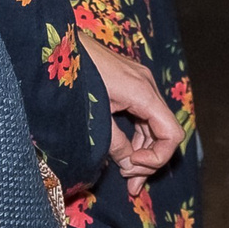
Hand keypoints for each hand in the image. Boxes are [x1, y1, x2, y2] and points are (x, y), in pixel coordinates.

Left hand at [84, 35, 179, 192]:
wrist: (57, 44)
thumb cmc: (75, 76)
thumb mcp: (95, 117)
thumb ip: (115, 143)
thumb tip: (127, 165)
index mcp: (143, 92)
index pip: (172, 134)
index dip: (158, 157)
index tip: (131, 165)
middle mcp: (147, 86)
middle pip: (164, 132)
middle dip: (149, 160)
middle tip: (129, 183)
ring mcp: (139, 83)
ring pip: (153, 126)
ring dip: (143, 152)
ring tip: (125, 175)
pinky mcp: (129, 84)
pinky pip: (142, 116)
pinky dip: (136, 137)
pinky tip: (123, 154)